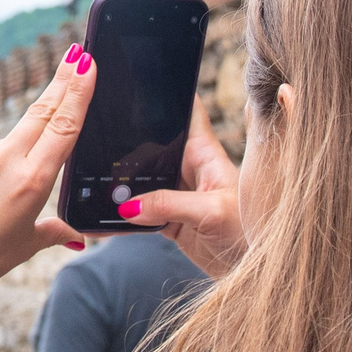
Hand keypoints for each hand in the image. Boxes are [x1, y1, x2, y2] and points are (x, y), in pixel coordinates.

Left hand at [0, 48, 96, 335]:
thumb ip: (56, 231)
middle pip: (39, 113)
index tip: (85, 62)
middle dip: (60, 83)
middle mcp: (2, 160)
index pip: (63, 126)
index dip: (77, 91)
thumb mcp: (27, 245)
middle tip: (75, 55)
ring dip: (2, 165)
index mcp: (32, 181)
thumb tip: (78, 237)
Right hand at [113, 90, 246, 275]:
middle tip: (96, 138)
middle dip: (127, 140)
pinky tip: (104, 218)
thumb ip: (170, 204)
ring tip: (93, 181)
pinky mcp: (172, 218)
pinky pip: (140, 211)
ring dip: (122, 182)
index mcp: (205, 153)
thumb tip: (128, 205)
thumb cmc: (251, 235)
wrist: (258, 272)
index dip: (167, 92)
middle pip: (153, 143)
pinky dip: (123, 216)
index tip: (138, 79)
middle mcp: (190, 168)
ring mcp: (179, 193)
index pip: (186, 110)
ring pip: (142, 179)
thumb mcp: (212, 213)